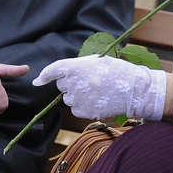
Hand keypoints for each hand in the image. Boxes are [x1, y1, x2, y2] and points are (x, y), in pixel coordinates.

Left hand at [33, 55, 165, 120]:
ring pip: (68, 98)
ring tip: (96, 91)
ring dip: (76, 95)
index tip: (38, 81)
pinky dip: (82, 106)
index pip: (54, 70)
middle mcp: (76, 83)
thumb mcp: (96, 61)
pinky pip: (75, 109)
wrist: (134, 90)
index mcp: (78, 67)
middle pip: (61, 85)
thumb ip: (76, 66)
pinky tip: (97, 100)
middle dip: (70, 83)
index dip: (44, 75)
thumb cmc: (116, 71)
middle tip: (88, 81)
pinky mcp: (84, 112)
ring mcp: (79, 99)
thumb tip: (57, 74)